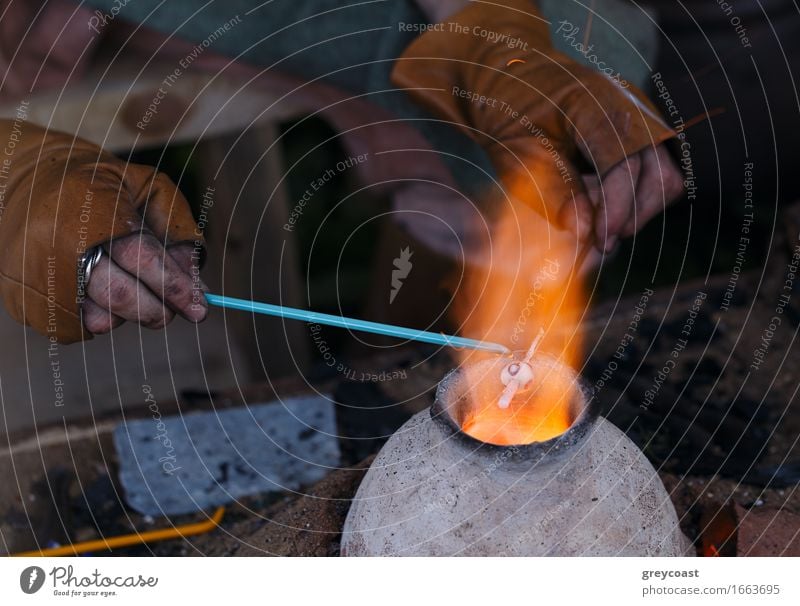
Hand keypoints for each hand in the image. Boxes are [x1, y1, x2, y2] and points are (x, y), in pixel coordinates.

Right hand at [0, 120, 205, 342]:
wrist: (27, 181)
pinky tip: (104, 292)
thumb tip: (196, 282)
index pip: (142, 257)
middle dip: (159, 310)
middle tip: (177, 312)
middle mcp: (59, 243)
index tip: (200, 308)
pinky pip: (80, 328)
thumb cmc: (102, 185)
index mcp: (93, 209)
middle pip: (122, 296)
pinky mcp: (25, 299)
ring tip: (134, 288)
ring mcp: (38, 274)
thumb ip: (176, 230)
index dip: (175, 285)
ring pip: (101, 319)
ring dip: (131, 314)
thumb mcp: (147, 188)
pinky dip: (103, 317)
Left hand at [392, 0, 682, 247]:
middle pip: (659, 175)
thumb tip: (584, 233)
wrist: (506, 77)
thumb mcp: (516, 151)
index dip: (617, 207)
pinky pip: (651, 177)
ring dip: (631, 212)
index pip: (626, 162)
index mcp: (597, 102)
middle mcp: (629, 106)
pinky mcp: (637, 134)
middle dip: (629, 216)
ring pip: (663, 180)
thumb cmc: (507, 109)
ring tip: (590, 223)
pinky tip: (594, 206)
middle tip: (594, 245)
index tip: (600, 241)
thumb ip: (553, 190)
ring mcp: (638, 119)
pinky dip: (627, 200)